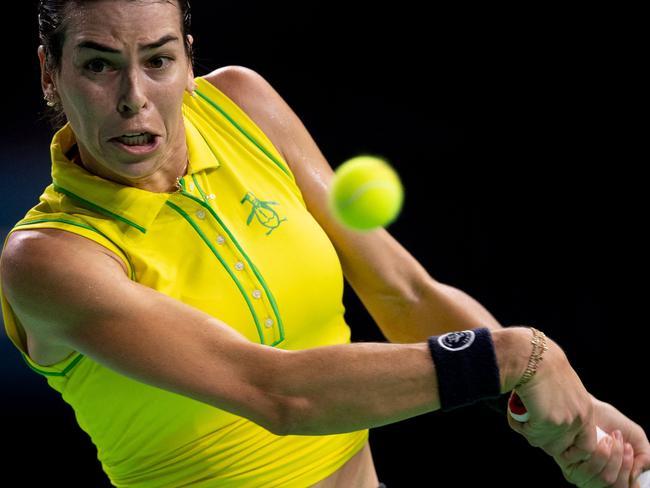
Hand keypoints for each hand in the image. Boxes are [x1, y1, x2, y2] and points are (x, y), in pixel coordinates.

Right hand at [506, 330, 596, 461]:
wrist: (533, 355)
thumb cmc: (541, 365)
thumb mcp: (563, 388)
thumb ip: (564, 406)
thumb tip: (549, 425)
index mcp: (586, 410)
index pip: (586, 446)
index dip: (568, 449)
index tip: (551, 439)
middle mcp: (579, 419)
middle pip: (559, 449)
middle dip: (542, 438)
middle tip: (529, 421)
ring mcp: (565, 422)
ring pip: (542, 443)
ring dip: (528, 430)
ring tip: (520, 411)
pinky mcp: (548, 422)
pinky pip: (529, 434)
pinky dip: (518, 423)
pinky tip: (515, 408)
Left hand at [590, 397, 649, 484]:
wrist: (590, 407)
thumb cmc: (610, 421)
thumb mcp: (636, 439)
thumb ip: (645, 458)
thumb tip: (635, 476)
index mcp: (613, 476)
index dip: (630, 478)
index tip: (632, 454)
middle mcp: (596, 480)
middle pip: (616, 486)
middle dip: (623, 462)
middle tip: (623, 444)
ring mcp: (582, 475)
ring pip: (605, 479)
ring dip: (613, 456)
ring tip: (609, 439)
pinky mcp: (568, 467)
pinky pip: (589, 470)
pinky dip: (600, 453)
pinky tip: (598, 440)